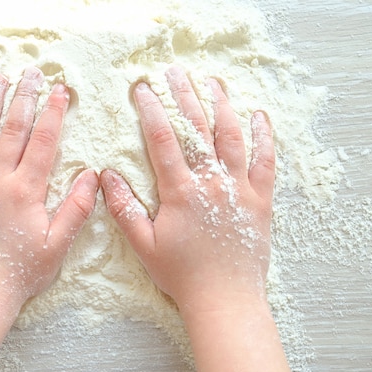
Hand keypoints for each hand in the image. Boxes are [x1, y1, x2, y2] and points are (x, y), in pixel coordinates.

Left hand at [0, 67, 98, 309]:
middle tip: (31, 72)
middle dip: (24, 97)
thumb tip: (92, 175)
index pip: (44, 141)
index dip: (54, 113)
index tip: (61, 90)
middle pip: (12, 129)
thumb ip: (76, 208)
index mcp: (26, 190)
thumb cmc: (20, 272)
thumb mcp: (58, 244)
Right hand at [101, 66, 274, 313]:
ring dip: (222, 105)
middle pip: (198, 129)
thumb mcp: (144, 245)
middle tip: (176, 72)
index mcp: (182, 192)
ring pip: (232, 136)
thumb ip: (124, 209)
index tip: (143, 88)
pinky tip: (259, 116)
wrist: (226, 299)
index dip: (151, 110)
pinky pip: (265, 161)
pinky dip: (263, 136)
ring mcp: (240, 189)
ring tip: (213, 81)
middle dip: (185, 96)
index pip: (163, 140)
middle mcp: (212, 183)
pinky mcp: (260, 200)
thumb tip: (107, 176)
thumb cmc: (182, 275)